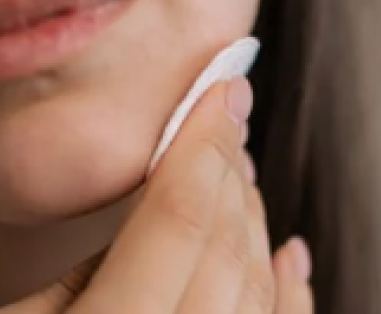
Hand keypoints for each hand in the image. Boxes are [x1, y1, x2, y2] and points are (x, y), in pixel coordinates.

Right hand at [0, 77, 313, 313]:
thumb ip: (88, 269)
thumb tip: (163, 208)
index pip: (178, 218)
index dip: (201, 141)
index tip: (219, 86)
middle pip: (227, 247)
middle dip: (230, 167)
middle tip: (227, 114)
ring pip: (257, 289)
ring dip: (255, 217)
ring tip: (242, 165)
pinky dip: (290, 295)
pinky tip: (292, 253)